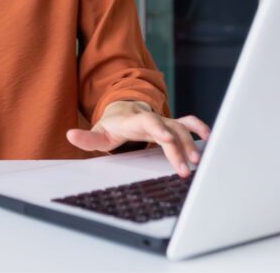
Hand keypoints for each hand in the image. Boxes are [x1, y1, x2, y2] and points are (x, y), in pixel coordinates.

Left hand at [66, 101, 210, 177]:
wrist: (123, 109)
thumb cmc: (111, 126)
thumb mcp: (97, 133)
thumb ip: (85, 137)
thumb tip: (69, 135)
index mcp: (133, 120)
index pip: (147, 122)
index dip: (157, 129)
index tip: (166, 138)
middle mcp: (152, 118)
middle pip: (168, 130)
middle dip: (177, 148)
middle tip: (184, 169)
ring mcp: (163, 120)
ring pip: (181, 129)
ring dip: (191, 144)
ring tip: (198, 162)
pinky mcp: (172, 124)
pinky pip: (188, 123)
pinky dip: (199, 129)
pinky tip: (209, 140)